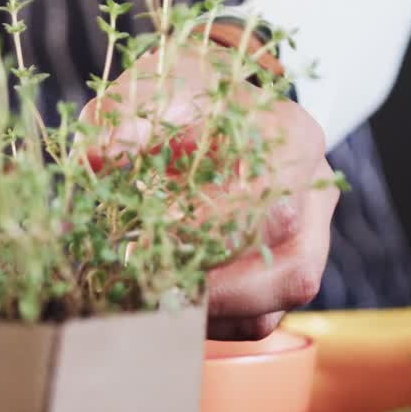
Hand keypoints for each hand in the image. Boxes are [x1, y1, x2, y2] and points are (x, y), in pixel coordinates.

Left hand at [80, 44, 335, 340]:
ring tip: (150, 300)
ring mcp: (309, 236)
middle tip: (146, 288)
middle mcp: (314, 192)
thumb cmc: (180, 93)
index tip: (149, 242)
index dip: (216, 234)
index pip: (273, 204)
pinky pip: (262, 316)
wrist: (205, 101)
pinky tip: (168, 304)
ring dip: (216, 313)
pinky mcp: (285, 270)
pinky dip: (214, 321)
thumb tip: (97, 156)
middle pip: (292, 267)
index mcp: (294, 139)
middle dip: (216, 291)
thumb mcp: (152, 90)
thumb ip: (128, 119)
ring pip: (281, 299)